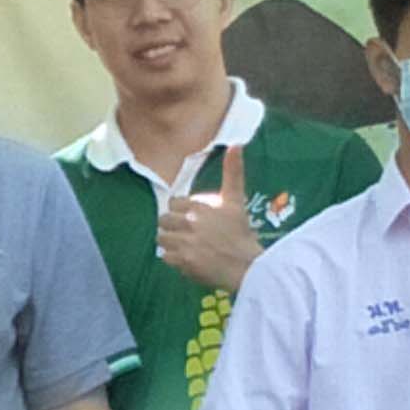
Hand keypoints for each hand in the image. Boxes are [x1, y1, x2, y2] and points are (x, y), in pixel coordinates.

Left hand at [153, 145, 257, 295]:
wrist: (248, 265)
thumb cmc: (241, 232)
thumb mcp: (236, 200)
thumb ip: (233, 172)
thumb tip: (236, 144)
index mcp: (199, 206)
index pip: (173, 202)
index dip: (180, 211)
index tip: (191, 218)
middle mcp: (189, 222)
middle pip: (164, 220)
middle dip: (173, 227)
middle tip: (186, 234)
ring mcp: (185, 242)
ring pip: (162, 238)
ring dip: (171, 243)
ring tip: (185, 247)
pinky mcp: (182, 261)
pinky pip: (165, 257)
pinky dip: (173, 259)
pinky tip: (187, 260)